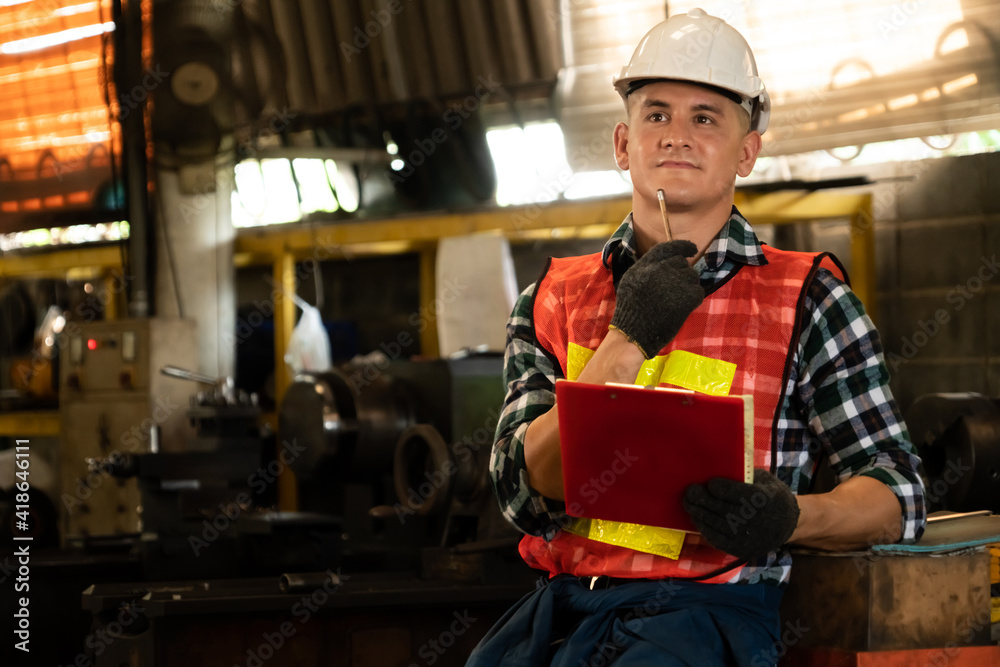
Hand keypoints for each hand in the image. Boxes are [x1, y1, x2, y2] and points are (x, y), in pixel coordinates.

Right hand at [609, 240, 703, 358]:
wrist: (633, 334)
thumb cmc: (631, 311)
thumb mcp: (631, 282)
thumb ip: (647, 269)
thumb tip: (667, 262)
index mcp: (644, 265)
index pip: (668, 247)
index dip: (683, 246)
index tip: (692, 249)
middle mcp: (659, 270)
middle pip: (682, 263)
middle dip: (682, 274)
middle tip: (677, 289)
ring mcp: (673, 283)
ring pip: (692, 276)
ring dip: (689, 287)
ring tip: (676, 300)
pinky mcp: (685, 297)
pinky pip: (698, 292)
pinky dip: (693, 299)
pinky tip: (683, 308)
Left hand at [683, 469, 799, 559]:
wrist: (788, 524)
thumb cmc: (771, 495)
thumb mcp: (764, 480)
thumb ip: (743, 475)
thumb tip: (716, 468)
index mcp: (762, 499)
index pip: (734, 493)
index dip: (718, 487)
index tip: (709, 483)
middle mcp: (754, 520)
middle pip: (721, 509)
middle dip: (702, 500)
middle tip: (689, 491)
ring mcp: (746, 537)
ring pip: (715, 524)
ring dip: (698, 513)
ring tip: (688, 503)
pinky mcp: (740, 549)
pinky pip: (716, 539)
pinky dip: (703, 528)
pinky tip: (696, 518)